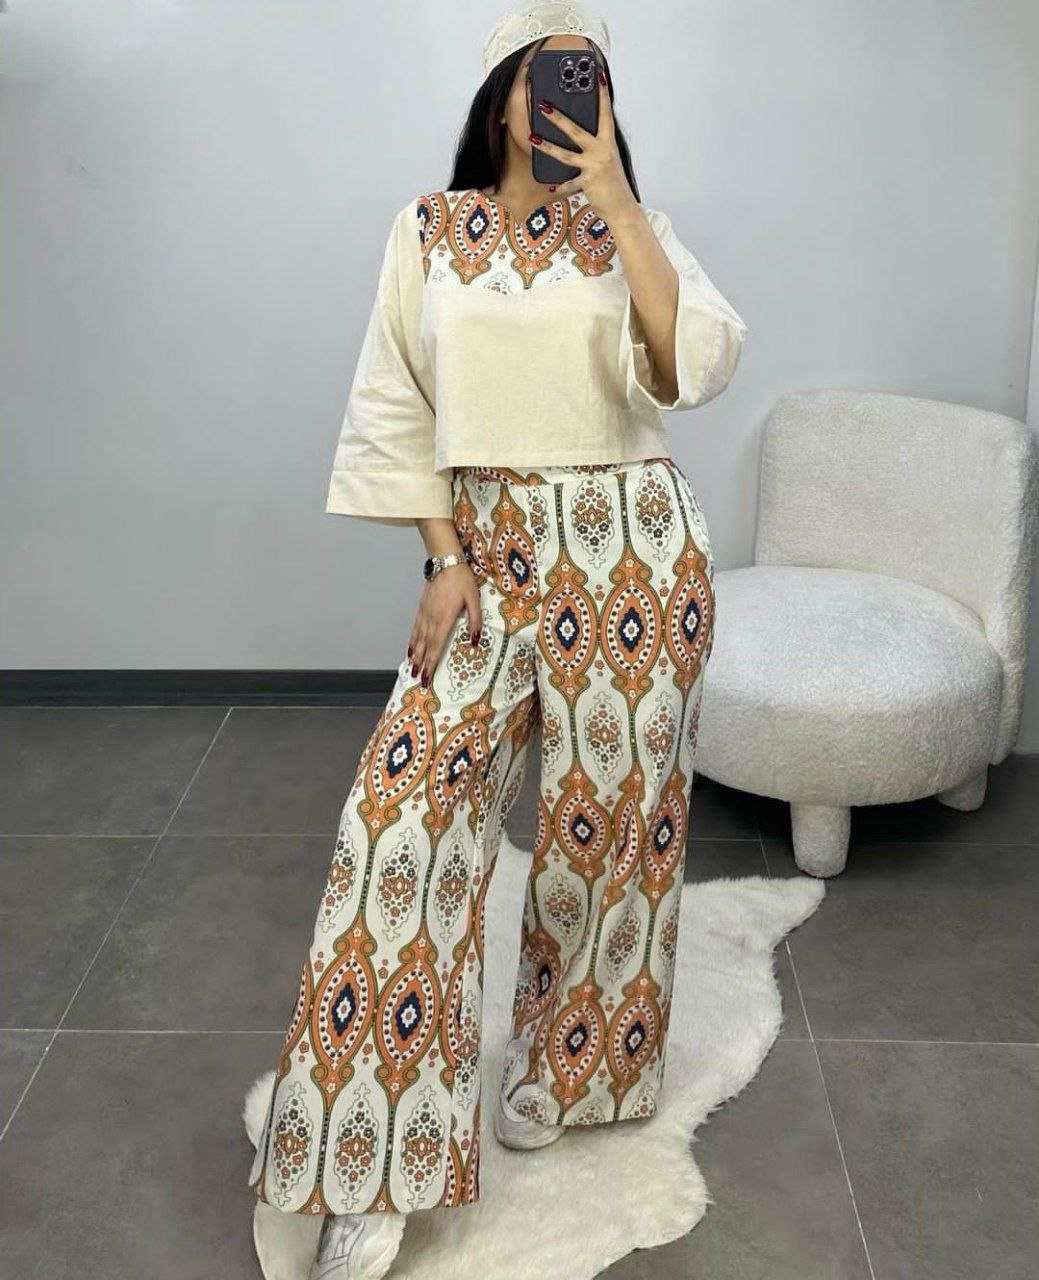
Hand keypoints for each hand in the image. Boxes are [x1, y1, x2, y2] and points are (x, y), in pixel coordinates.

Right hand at [407, 565, 481, 686]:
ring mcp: (425, 613)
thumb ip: (475, 621)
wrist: (446, 562)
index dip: (431, 663)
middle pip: (425, 646)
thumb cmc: (462, 580)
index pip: (437, 646)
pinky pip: (415, 629)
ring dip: (415, 656)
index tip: (427, 677)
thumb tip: (476, 641)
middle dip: (422, 664)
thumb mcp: (474, 599)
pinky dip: (412, 641)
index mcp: (445, 618)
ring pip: (418, 639)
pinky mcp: (422, 608)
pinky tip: (410, 650)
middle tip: (418, 681)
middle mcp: (431, 618)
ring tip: (411, 669)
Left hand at [531, 71, 636, 222]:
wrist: (621, 206)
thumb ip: (595, 146)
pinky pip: (570, 183)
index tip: (598, 74)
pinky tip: (551, 189)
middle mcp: (602, 150)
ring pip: (566, 154)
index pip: (605, 113)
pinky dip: (561, 187)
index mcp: (608, 141)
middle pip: (576, 130)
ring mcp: (595, 166)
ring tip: (533, 137)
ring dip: (547, 146)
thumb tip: (575, 134)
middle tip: (543, 105)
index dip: (602, 94)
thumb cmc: (612, 181)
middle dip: (558, 118)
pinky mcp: (589, 182)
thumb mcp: (607, 159)